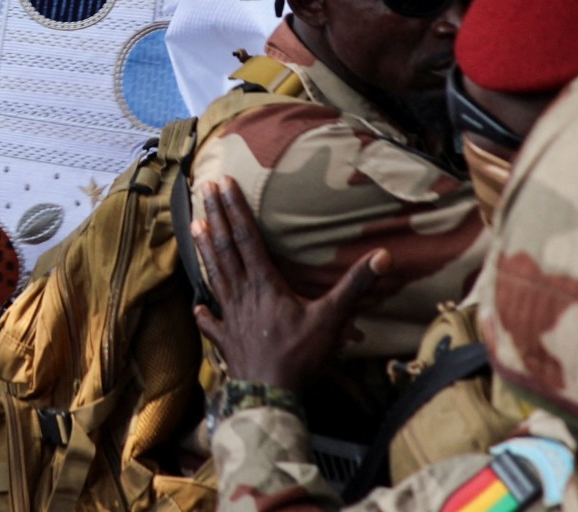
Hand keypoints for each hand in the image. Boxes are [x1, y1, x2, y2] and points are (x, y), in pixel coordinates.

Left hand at [190, 178, 390, 392]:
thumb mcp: (332, 318)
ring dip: (205, 250)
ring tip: (194, 225)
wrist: (271, 396)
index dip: (235, 209)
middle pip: (225, 249)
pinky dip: (204, 314)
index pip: (247, 237)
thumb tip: (383, 257)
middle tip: (205, 189)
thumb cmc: (300, 355)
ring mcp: (230, 317)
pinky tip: (197, 308)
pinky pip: (211, 324)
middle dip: (216, 217)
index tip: (224, 182)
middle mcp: (242, 294)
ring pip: (214, 275)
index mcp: (264, 284)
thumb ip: (355, 286)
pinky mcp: (226, 341)